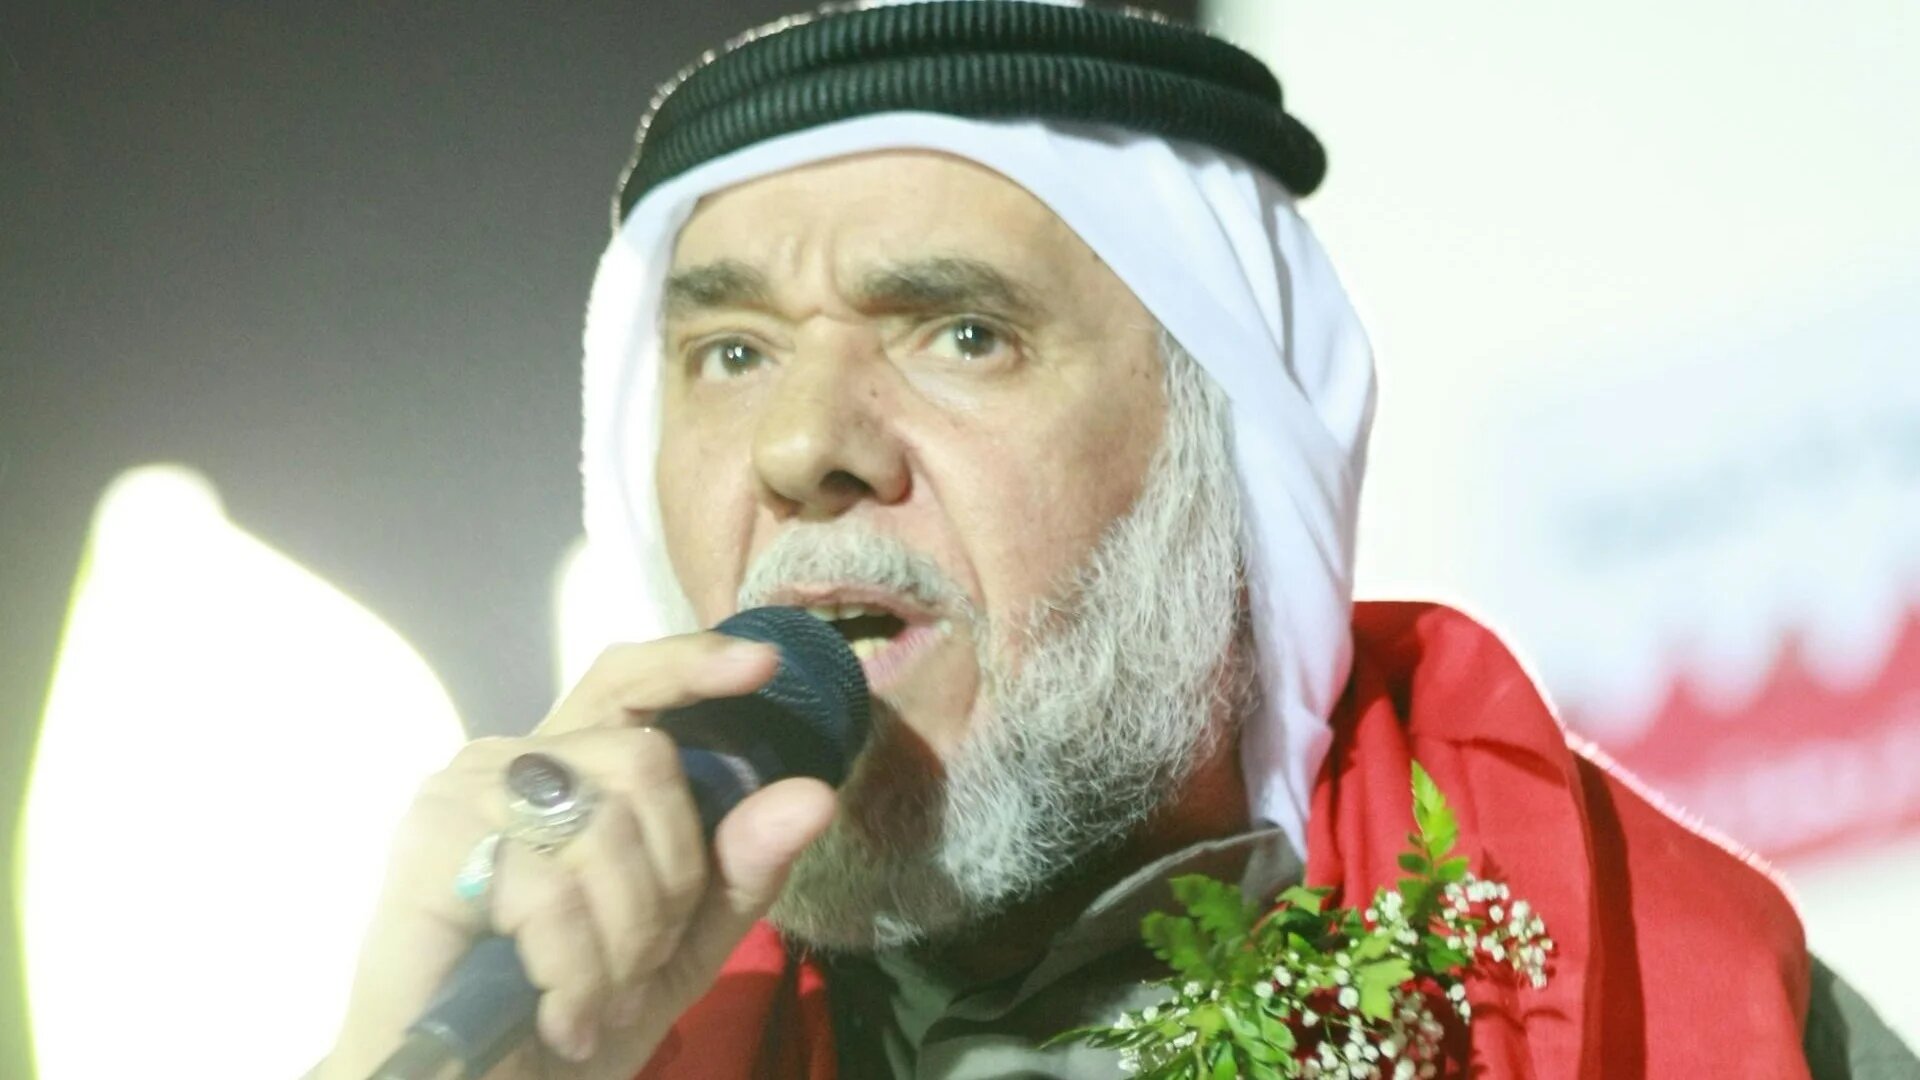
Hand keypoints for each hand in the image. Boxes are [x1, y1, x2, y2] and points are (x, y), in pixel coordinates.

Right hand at [320, 632, 837, 1079]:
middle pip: (646, 762)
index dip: (692, 664)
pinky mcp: (431, 846)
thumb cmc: (569, 1010)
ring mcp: (466, 793)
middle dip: (669, 882)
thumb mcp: (682, 943)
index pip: (631, 682)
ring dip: (623, 940)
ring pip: (606, 826)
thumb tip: (815, 794)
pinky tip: (562, 1015)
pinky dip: (575, 971)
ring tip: (594, 1000)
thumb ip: (741, 868)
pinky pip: (550, 889)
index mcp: (573, 769)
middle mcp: (516, 760)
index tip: (763, 666)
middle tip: (636, 966)